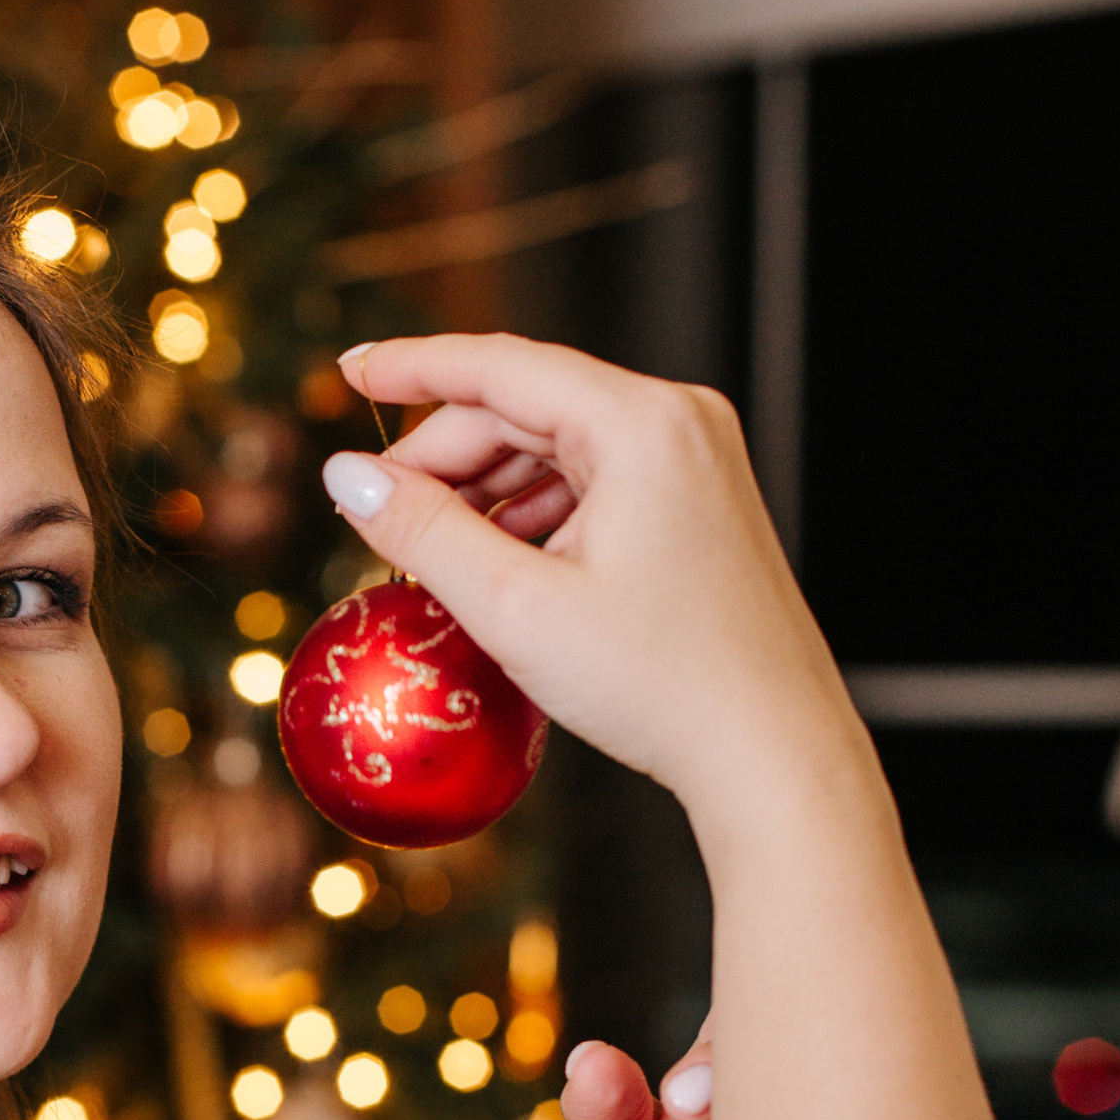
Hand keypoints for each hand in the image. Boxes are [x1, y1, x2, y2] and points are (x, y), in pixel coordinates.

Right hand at [322, 333, 868, 844]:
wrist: (772, 753)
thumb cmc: (661, 685)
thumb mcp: (516, 607)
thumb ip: (422, 529)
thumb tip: (347, 476)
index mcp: (642, 424)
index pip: (501, 365)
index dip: (413, 366)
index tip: (349, 372)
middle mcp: (680, 421)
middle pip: (527, 405)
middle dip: (446, 454)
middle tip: (378, 513)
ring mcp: (698, 458)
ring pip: (558, 442)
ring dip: (487, 487)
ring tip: (433, 549)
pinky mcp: (701, 500)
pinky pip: (596, 478)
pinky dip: (537, 509)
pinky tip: (499, 561)